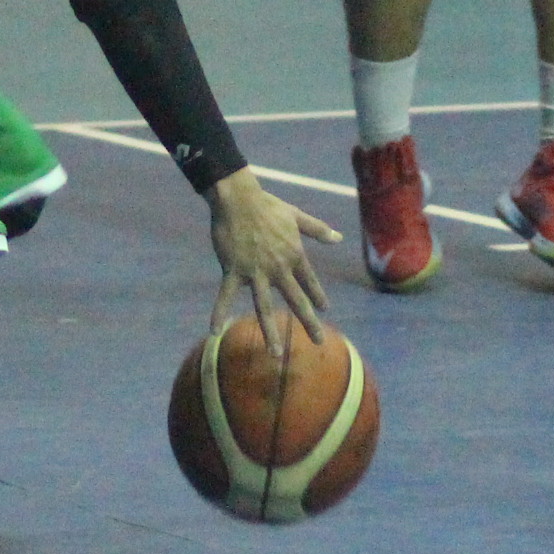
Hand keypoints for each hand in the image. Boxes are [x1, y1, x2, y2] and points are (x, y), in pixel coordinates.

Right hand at [206, 169, 335, 342]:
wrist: (239, 199)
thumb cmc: (268, 206)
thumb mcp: (297, 216)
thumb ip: (318, 229)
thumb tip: (339, 238)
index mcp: (294, 255)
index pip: (310, 281)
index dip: (318, 296)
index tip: (325, 309)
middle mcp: (278, 268)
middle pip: (296, 300)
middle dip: (308, 322)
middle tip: (318, 341)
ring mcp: (256, 272)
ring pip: (265, 307)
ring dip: (270, 331)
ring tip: (276, 353)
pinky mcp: (234, 271)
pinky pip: (225, 296)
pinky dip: (219, 313)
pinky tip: (215, 331)